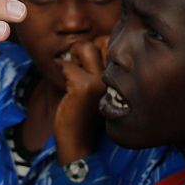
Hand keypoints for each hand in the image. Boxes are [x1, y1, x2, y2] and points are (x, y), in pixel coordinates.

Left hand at [53, 37, 107, 164]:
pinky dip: (61, 70)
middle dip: (85, 49)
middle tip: (78, 68)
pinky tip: (64, 86)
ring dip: (73, 57)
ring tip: (72, 75)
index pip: (113, 42)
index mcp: (123, 77)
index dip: (97, 47)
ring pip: (85, 47)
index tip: (87, 65)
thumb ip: (98, 64)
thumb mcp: (97, 86)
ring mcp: (102, 81)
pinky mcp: (84, 87)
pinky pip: (67, 65)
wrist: (80, 144)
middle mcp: (117, 78)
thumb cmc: (86, 113)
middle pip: (101, 40)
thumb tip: (84, 42)